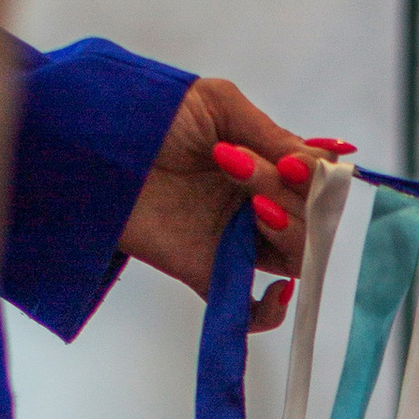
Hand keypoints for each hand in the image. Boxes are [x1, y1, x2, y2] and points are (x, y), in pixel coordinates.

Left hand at [120, 75, 355, 321]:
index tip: (301, 169)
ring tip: (255, 208)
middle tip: (251, 175)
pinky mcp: (205, 271)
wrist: (89, 144)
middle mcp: (254, 204)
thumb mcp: (219, 106)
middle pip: (311, 223)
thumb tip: (328, 166)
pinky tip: (275, 292)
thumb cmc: (150, 113)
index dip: (321, 183)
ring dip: (291, 238)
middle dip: (296, 201)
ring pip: (293, 260)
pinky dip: (269, 312)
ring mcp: (231, 241)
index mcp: (263, 164)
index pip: (316, 186)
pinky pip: (246, 309)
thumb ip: (274, 136)